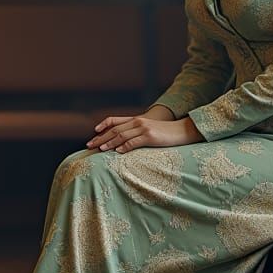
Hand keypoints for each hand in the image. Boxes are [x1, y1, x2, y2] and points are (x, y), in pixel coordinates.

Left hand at [87, 115, 202, 153]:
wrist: (183, 130)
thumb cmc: (166, 133)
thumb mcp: (149, 129)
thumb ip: (137, 132)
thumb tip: (123, 143)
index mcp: (136, 120)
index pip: (114, 120)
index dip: (103, 126)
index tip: (94, 133)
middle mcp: (138, 122)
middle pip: (115, 130)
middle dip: (101, 138)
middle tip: (90, 146)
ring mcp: (144, 128)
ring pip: (122, 135)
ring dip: (109, 143)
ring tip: (100, 149)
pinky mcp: (150, 136)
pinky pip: (134, 142)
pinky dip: (124, 147)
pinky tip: (118, 152)